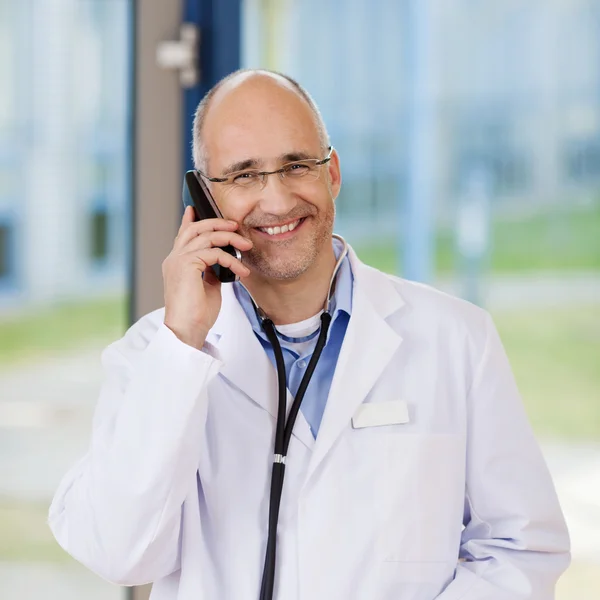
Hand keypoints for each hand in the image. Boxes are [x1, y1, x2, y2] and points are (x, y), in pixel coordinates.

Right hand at [162, 206, 252, 348]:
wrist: (187, 330)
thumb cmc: (197, 314)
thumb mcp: (207, 286)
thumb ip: (211, 270)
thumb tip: (223, 262)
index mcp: (177, 263)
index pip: (183, 235)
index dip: (190, 220)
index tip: (195, 209)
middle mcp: (174, 258)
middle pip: (195, 228)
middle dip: (218, 223)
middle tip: (236, 226)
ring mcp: (178, 260)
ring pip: (206, 236)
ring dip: (230, 238)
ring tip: (246, 245)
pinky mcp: (186, 265)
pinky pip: (214, 252)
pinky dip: (231, 259)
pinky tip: (241, 269)